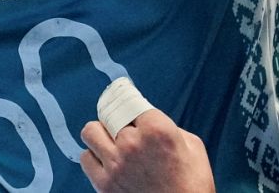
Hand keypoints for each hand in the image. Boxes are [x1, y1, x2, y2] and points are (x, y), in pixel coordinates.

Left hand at [80, 110, 214, 192]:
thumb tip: (151, 124)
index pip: (131, 101)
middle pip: (108, 114)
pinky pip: (85, 158)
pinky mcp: (103, 184)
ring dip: (100, 134)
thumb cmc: (192, 183)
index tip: (123, 95)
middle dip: (117, 119)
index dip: (129, 100)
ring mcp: (115, 164)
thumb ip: (170, 129)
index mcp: (157, 129)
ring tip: (110, 142)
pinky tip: (106, 161)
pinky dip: (93, 157)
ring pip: (90, 132)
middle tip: (122, 125)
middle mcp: (132, 143)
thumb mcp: (193, 146)